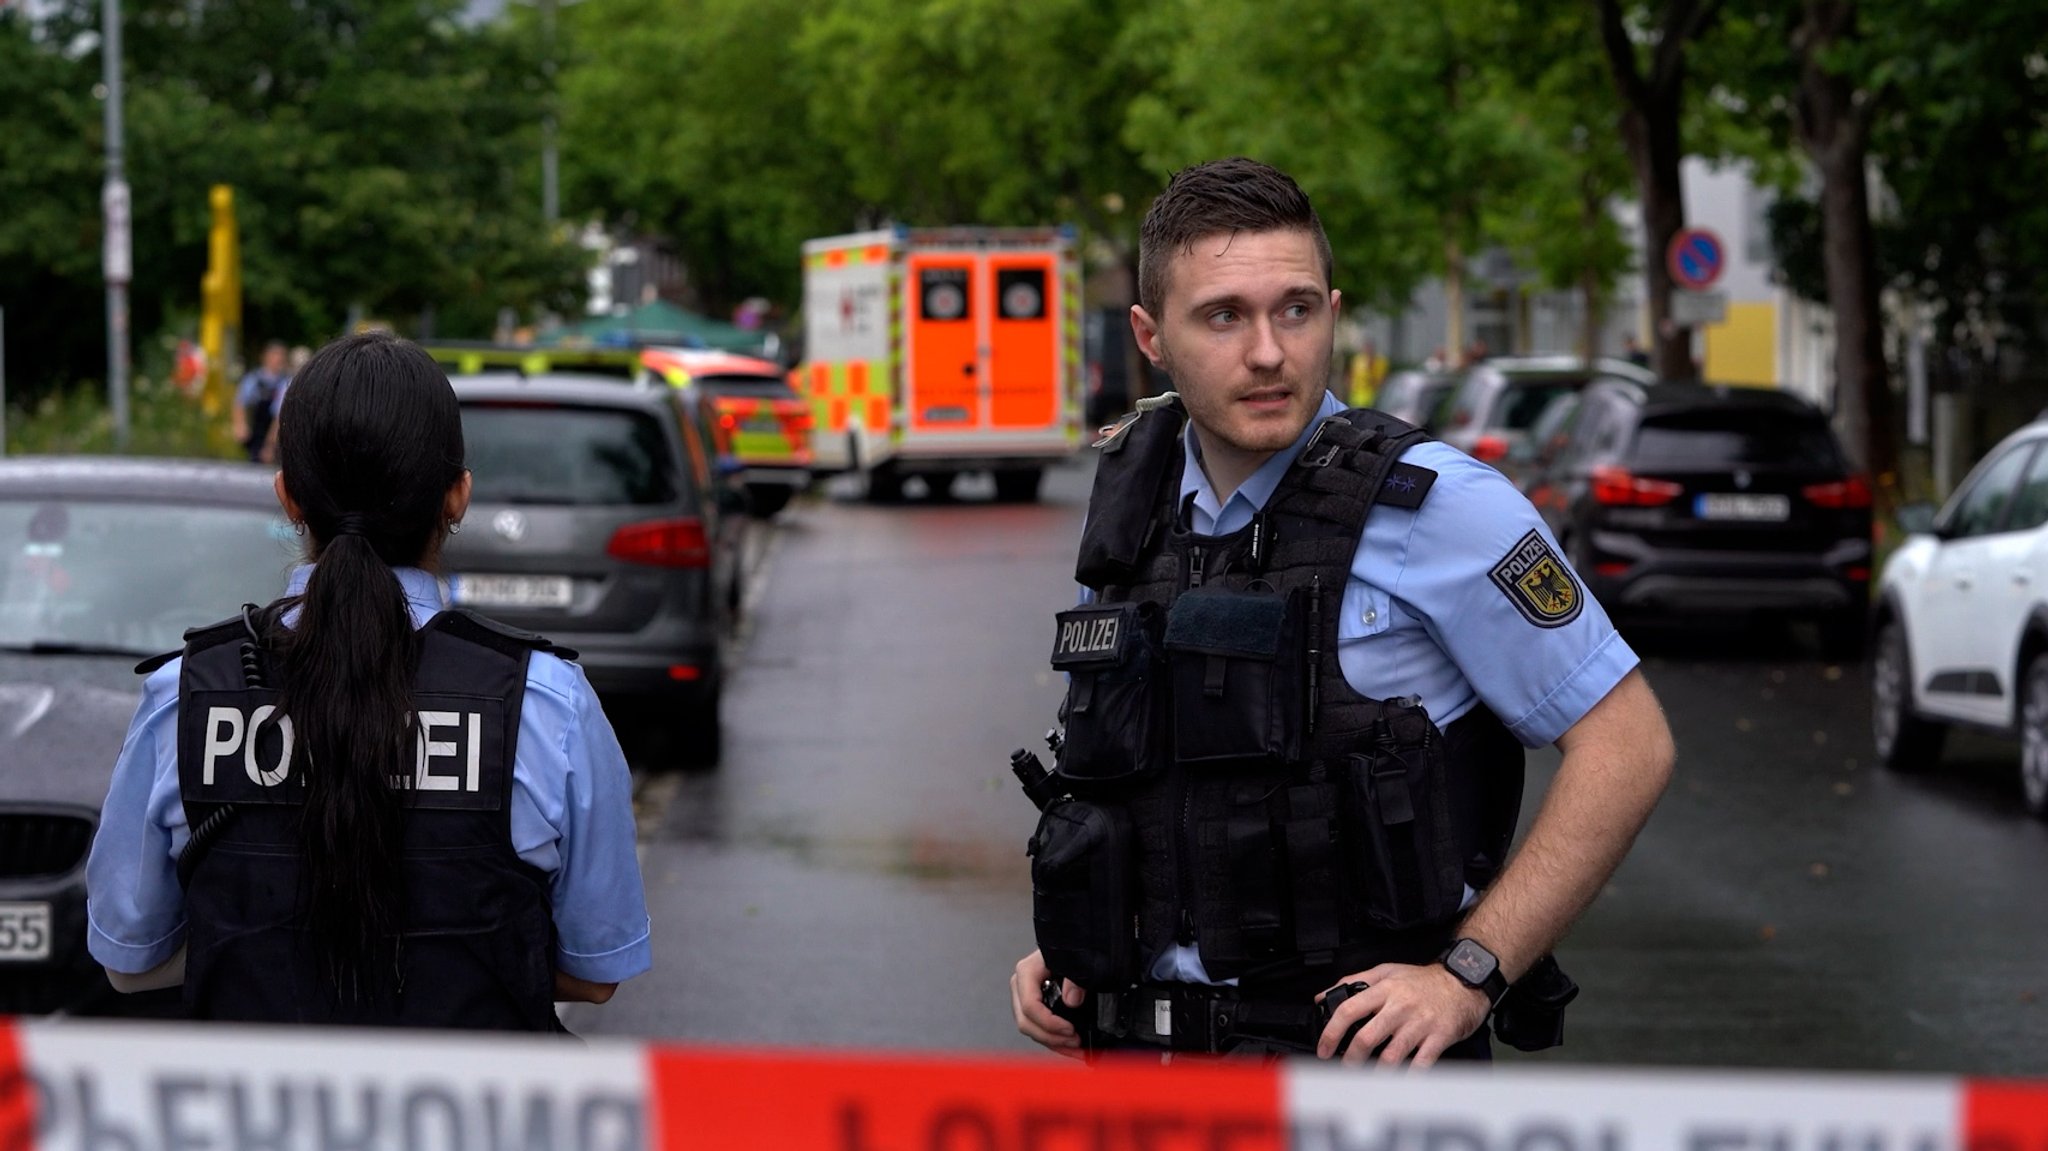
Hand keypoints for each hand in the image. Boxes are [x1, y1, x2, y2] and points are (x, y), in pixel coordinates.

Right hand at [1010, 949, 1085, 1058]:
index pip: (1030, 1006)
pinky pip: (1038, 1029)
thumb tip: (1072, 999)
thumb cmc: (1070, 949)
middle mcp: (1021, 986)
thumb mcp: (1075, 959)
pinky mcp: (1032, 1007)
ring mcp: (1024, 997)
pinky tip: (1069, 1047)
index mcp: (1027, 972)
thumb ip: (1075, 979)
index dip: (1049, 1023)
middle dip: (1051, 1037)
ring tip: (1076, 1047)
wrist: (1070, 943)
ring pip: (1031, 1030)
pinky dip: (1053, 1041)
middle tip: (1075, 1041)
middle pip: (1026, 1022)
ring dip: (1053, 1043)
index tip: (1070, 1030)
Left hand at [1314, 962, 1488, 1067]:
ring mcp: (1420, 1023)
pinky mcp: (1439, 1037)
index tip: (1324, 1048)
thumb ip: (1354, 981)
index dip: (1332, 1032)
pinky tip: (1400, 1082)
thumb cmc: (1424, 980)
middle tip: (1345, 1068)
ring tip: (1368, 1080)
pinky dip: (1408, 1076)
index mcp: (1385, 989)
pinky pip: (1420, 1063)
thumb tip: (1323, 996)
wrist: (1465, 981)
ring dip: (1376, 1073)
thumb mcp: (1388, 970)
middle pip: (1367, 1037)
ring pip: (1391, 1055)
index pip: (1349, 1009)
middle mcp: (1400, 1006)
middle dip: (1351, 1058)